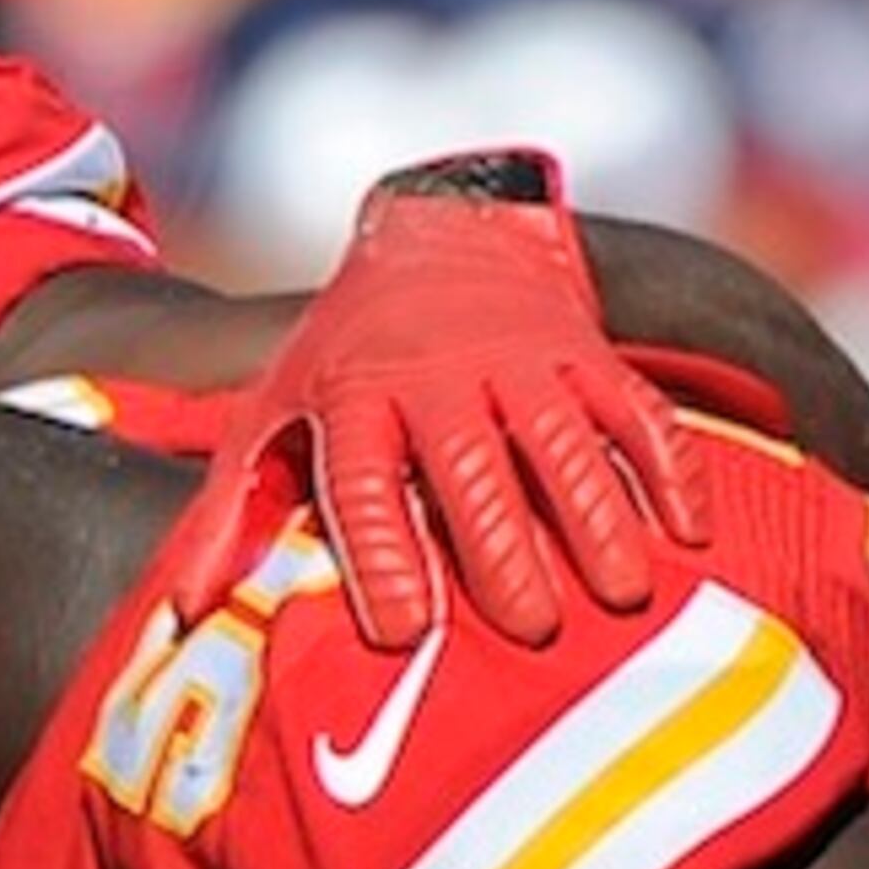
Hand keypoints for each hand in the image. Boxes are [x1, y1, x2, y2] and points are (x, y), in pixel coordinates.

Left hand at [166, 149, 705, 650]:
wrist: (432, 236)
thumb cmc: (342, 357)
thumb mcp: (271, 415)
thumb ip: (229, 515)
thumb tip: (180, 613)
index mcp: (352, 400)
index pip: (361, 488)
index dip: (381, 559)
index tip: (403, 633)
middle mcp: (436, 376)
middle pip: (470, 474)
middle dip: (502, 551)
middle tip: (532, 631)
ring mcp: (517, 358)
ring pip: (561, 443)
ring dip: (595, 518)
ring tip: (621, 595)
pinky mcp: (583, 347)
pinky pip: (633, 408)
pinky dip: (666, 466)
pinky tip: (688, 530)